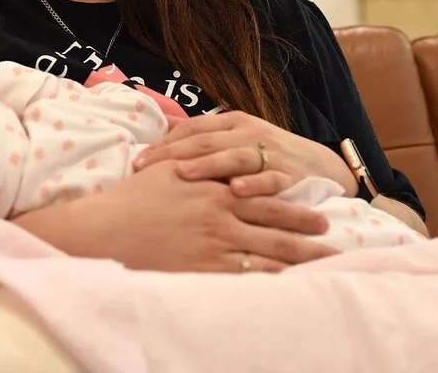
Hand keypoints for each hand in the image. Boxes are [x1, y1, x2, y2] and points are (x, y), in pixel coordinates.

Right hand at [27, 160, 337, 273]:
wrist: (105, 229)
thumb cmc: (132, 200)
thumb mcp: (166, 170)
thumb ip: (194, 162)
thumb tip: (210, 153)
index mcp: (215, 186)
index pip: (265, 193)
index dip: (294, 202)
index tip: (318, 210)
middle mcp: (222, 213)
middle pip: (276, 222)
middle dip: (308, 230)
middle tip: (332, 236)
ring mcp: (216, 242)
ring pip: (271, 251)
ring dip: (301, 257)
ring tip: (326, 262)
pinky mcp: (207, 268)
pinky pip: (250, 275)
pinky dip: (274, 279)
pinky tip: (292, 284)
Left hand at [134, 111, 356, 197]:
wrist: (322, 166)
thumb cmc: (268, 157)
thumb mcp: (234, 141)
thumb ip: (201, 138)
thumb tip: (160, 131)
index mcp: (232, 123)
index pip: (191, 129)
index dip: (163, 142)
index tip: (137, 158)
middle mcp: (248, 133)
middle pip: (205, 142)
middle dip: (171, 154)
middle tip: (142, 167)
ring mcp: (270, 153)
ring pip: (234, 157)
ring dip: (207, 165)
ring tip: (181, 173)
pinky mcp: (290, 174)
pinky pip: (271, 179)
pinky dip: (254, 185)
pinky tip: (235, 191)